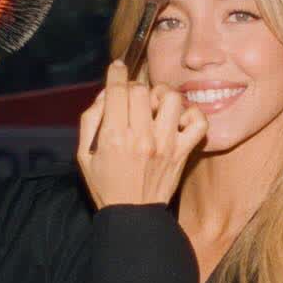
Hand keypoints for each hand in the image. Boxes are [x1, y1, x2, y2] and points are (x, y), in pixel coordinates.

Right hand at [78, 60, 206, 207]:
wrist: (132, 214)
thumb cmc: (106, 184)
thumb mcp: (84, 155)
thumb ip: (91, 121)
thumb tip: (105, 95)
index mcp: (114, 137)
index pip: (118, 90)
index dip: (116, 73)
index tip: (117, 68)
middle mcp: (142, 137)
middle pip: (142, 90)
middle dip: (135, 86)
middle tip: (134, 96)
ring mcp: (166, 144)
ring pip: (171, 99)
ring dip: (162, 96)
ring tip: (156, 106)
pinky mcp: (183, 151)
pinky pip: (198, 122)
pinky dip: (191, 115)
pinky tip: (177, 120)